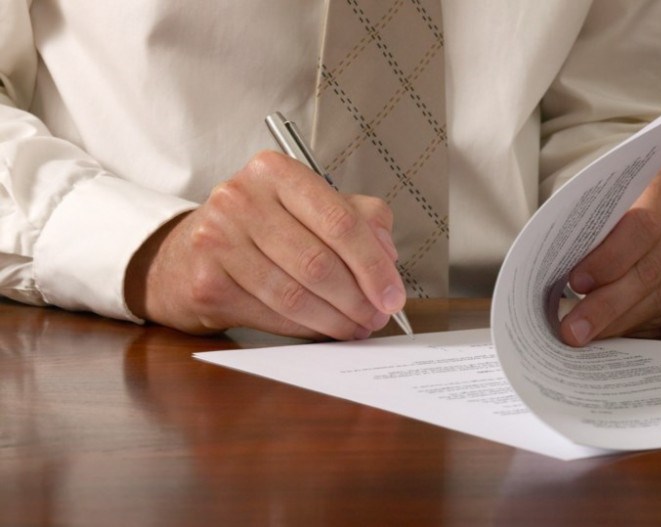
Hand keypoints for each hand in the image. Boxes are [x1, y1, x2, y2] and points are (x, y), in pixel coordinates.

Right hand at [125, 151, 404, 339]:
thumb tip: (388, 254)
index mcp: (276, 171)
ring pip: (296, 293)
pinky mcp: (207, 282)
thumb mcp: (308, 209)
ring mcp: (218, 239)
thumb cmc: (258, 231)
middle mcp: (241, 198)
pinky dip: (306, 328)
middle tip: (377, 318)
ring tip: (356, 328)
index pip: (341, 221)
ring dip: (336, 320)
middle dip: (359, 299)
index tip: (393, 295)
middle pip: (320, 262)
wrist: (184, 257)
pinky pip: (272, 314)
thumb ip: (358, 219)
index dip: (374, 265)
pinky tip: (323, 330)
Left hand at [558, 166, 660, 345]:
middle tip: (574, 327)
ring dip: (621, 320)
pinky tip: (615, 330)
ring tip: (588, 334)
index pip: (642, 224)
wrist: (648, 218)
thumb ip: (584, 232)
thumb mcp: (597, 209)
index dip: (609, 258)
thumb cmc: (611, 215)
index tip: (577, 283)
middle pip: (651, 267)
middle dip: (608, 303)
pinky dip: (641, 323)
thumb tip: (551, 274)